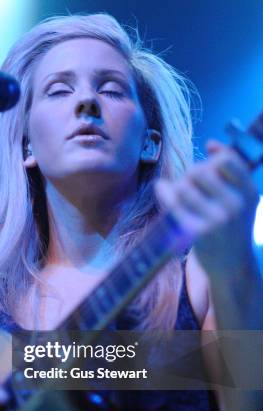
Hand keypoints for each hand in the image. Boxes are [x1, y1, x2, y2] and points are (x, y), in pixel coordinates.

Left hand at [155, 140, 258, 276]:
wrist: (233, 266)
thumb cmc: (233, 226)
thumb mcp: (243, 198)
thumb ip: (232, 169)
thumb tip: (211, 144)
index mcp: (248, 192)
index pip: (226, 160)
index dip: (212, 160)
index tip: (209, 166)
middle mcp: (234, 205)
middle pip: (199, 171)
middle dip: (191, 174)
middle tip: (193, 186)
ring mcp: (215, 220)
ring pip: (183, 186)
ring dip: (178, 187)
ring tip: (184, 196)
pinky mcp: (196, 233)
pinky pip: (172, 203)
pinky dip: (164, 192)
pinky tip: (162, 189)